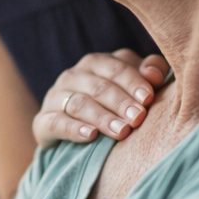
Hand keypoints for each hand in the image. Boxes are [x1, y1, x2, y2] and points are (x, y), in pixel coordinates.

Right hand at [32, 49, 168, 146]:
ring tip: (121, 132)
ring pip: (79, 104)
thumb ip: (149, 74)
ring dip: (102, 117)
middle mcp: (74, 75)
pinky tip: (90, 136)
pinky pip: (56, 123)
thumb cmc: (115, 104)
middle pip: (99, 86)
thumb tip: (155, 75)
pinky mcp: (43, 121)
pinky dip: (73, 129)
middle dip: (120, 102)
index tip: (148, 98)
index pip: (116, 67)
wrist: (76, 131)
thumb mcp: (134, 86)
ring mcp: (56, 97)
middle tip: (138, 118)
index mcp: (97, 62)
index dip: (133, 82)